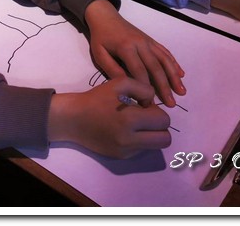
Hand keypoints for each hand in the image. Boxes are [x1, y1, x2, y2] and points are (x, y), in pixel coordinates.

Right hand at [48, 77, 170, 158]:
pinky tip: (125, 130)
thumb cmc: (97, 98)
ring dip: (151, 135)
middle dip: (160, 127)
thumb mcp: (120, 83)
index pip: (163, 121)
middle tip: (146, 118)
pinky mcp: (120, 157)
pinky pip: (141, 150)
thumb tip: (153, 104)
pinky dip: (139, 140)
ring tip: (136, 124)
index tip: (144, 106)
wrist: (74, 119)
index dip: (157, 111)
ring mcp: (125, 151)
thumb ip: (144, 88)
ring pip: (154, 147)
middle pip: (164, 139)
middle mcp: (129, 139)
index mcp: (130, 119)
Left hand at [84, 0, 185, 107]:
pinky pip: (165, 52)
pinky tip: (181, 74)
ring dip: (174, 76)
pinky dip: (174, 63)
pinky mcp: (151, 40)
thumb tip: (127, 86)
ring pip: (164, 60)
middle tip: (171, 103)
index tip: (149, 103)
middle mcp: (141, 44)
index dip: (145, 88)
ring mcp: (148, 41)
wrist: (106, 17)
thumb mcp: (100, 54)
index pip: (139, 71)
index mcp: (126, 48)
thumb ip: (112, 69)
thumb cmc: (101, 38)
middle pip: (155, 67)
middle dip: (164, 86)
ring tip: (182, 91)